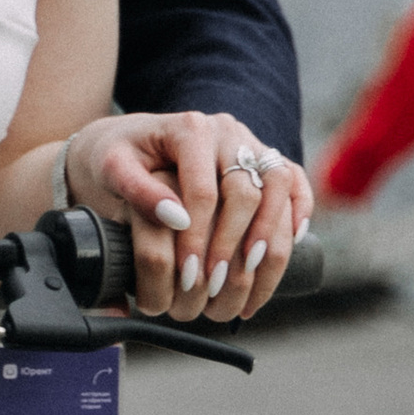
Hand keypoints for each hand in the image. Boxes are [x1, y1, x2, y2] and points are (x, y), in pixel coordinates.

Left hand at [60, 115, 314, 322]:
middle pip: (246, 189)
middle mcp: (226, 132)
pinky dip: (301, 210)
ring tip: (252, 276)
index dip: (198, 236)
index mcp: (190, 129)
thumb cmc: (116, 157)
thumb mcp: (112, 168)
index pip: (204, 188)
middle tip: (216, 285)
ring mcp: (250, 143)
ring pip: (279, 186)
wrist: (130, 142)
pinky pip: (295, 181)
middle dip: (233, 243)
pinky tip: (294, 243)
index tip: (188, 274)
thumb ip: (137, 189)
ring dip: (271, 236)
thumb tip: (175, 218)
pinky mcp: (264, 159)